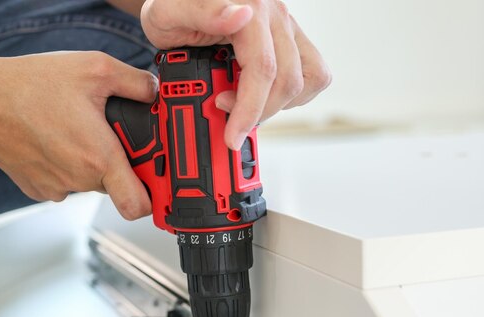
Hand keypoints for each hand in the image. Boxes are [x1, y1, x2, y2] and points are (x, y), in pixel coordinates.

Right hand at [0, 52, 157, 219]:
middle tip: (109, 133)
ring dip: (92, 161)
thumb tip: (155, 93)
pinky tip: (55, 138)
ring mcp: (57, 187)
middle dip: (120, 161)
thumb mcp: (95, 69)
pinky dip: (67, 163)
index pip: (138, 206)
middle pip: (117, 184)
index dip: (154, 199)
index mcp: (99, 158)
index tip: (158, 184)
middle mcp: (80, 180)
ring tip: (75, 129)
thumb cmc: (30, 86)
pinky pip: (65, 180)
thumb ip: (136, 84)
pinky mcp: (38, 188)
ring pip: (90, 182)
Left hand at [141, 0, 330, 149]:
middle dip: (259, 113)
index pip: (263, 68)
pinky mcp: (294, 39)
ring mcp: (288, 27)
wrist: (181, 1)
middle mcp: (274, 16)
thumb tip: (240, 16)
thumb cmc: (173, 6)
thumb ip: (202, 12)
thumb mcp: (169, 11)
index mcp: (250, 8)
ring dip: (281, 105)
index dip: (249, 110)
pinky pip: (314, 73)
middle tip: (229, 120)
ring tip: (248, 107)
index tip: (232, 136)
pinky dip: (295, 95)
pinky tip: (265, 95)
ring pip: (310, 78)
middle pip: (288, 80)